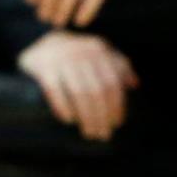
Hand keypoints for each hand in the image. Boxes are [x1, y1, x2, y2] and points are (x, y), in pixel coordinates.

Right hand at [16, 30, 136, 141]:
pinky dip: (63, 107)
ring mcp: (63, 60)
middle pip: (97, 90)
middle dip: (102, 115)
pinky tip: (69, 121)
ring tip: (89, 133)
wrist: (42, 41)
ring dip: (86, 116)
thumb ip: (120, 65)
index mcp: (100, 51)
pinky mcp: (44, 67)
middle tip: (103, 135)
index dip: (117, 104)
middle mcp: (83, 53)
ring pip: (79, 93)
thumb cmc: (79, 53)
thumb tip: (135, 85)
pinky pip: (55, 90)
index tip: (117, 123)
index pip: (113, 82)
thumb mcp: (101, 53)